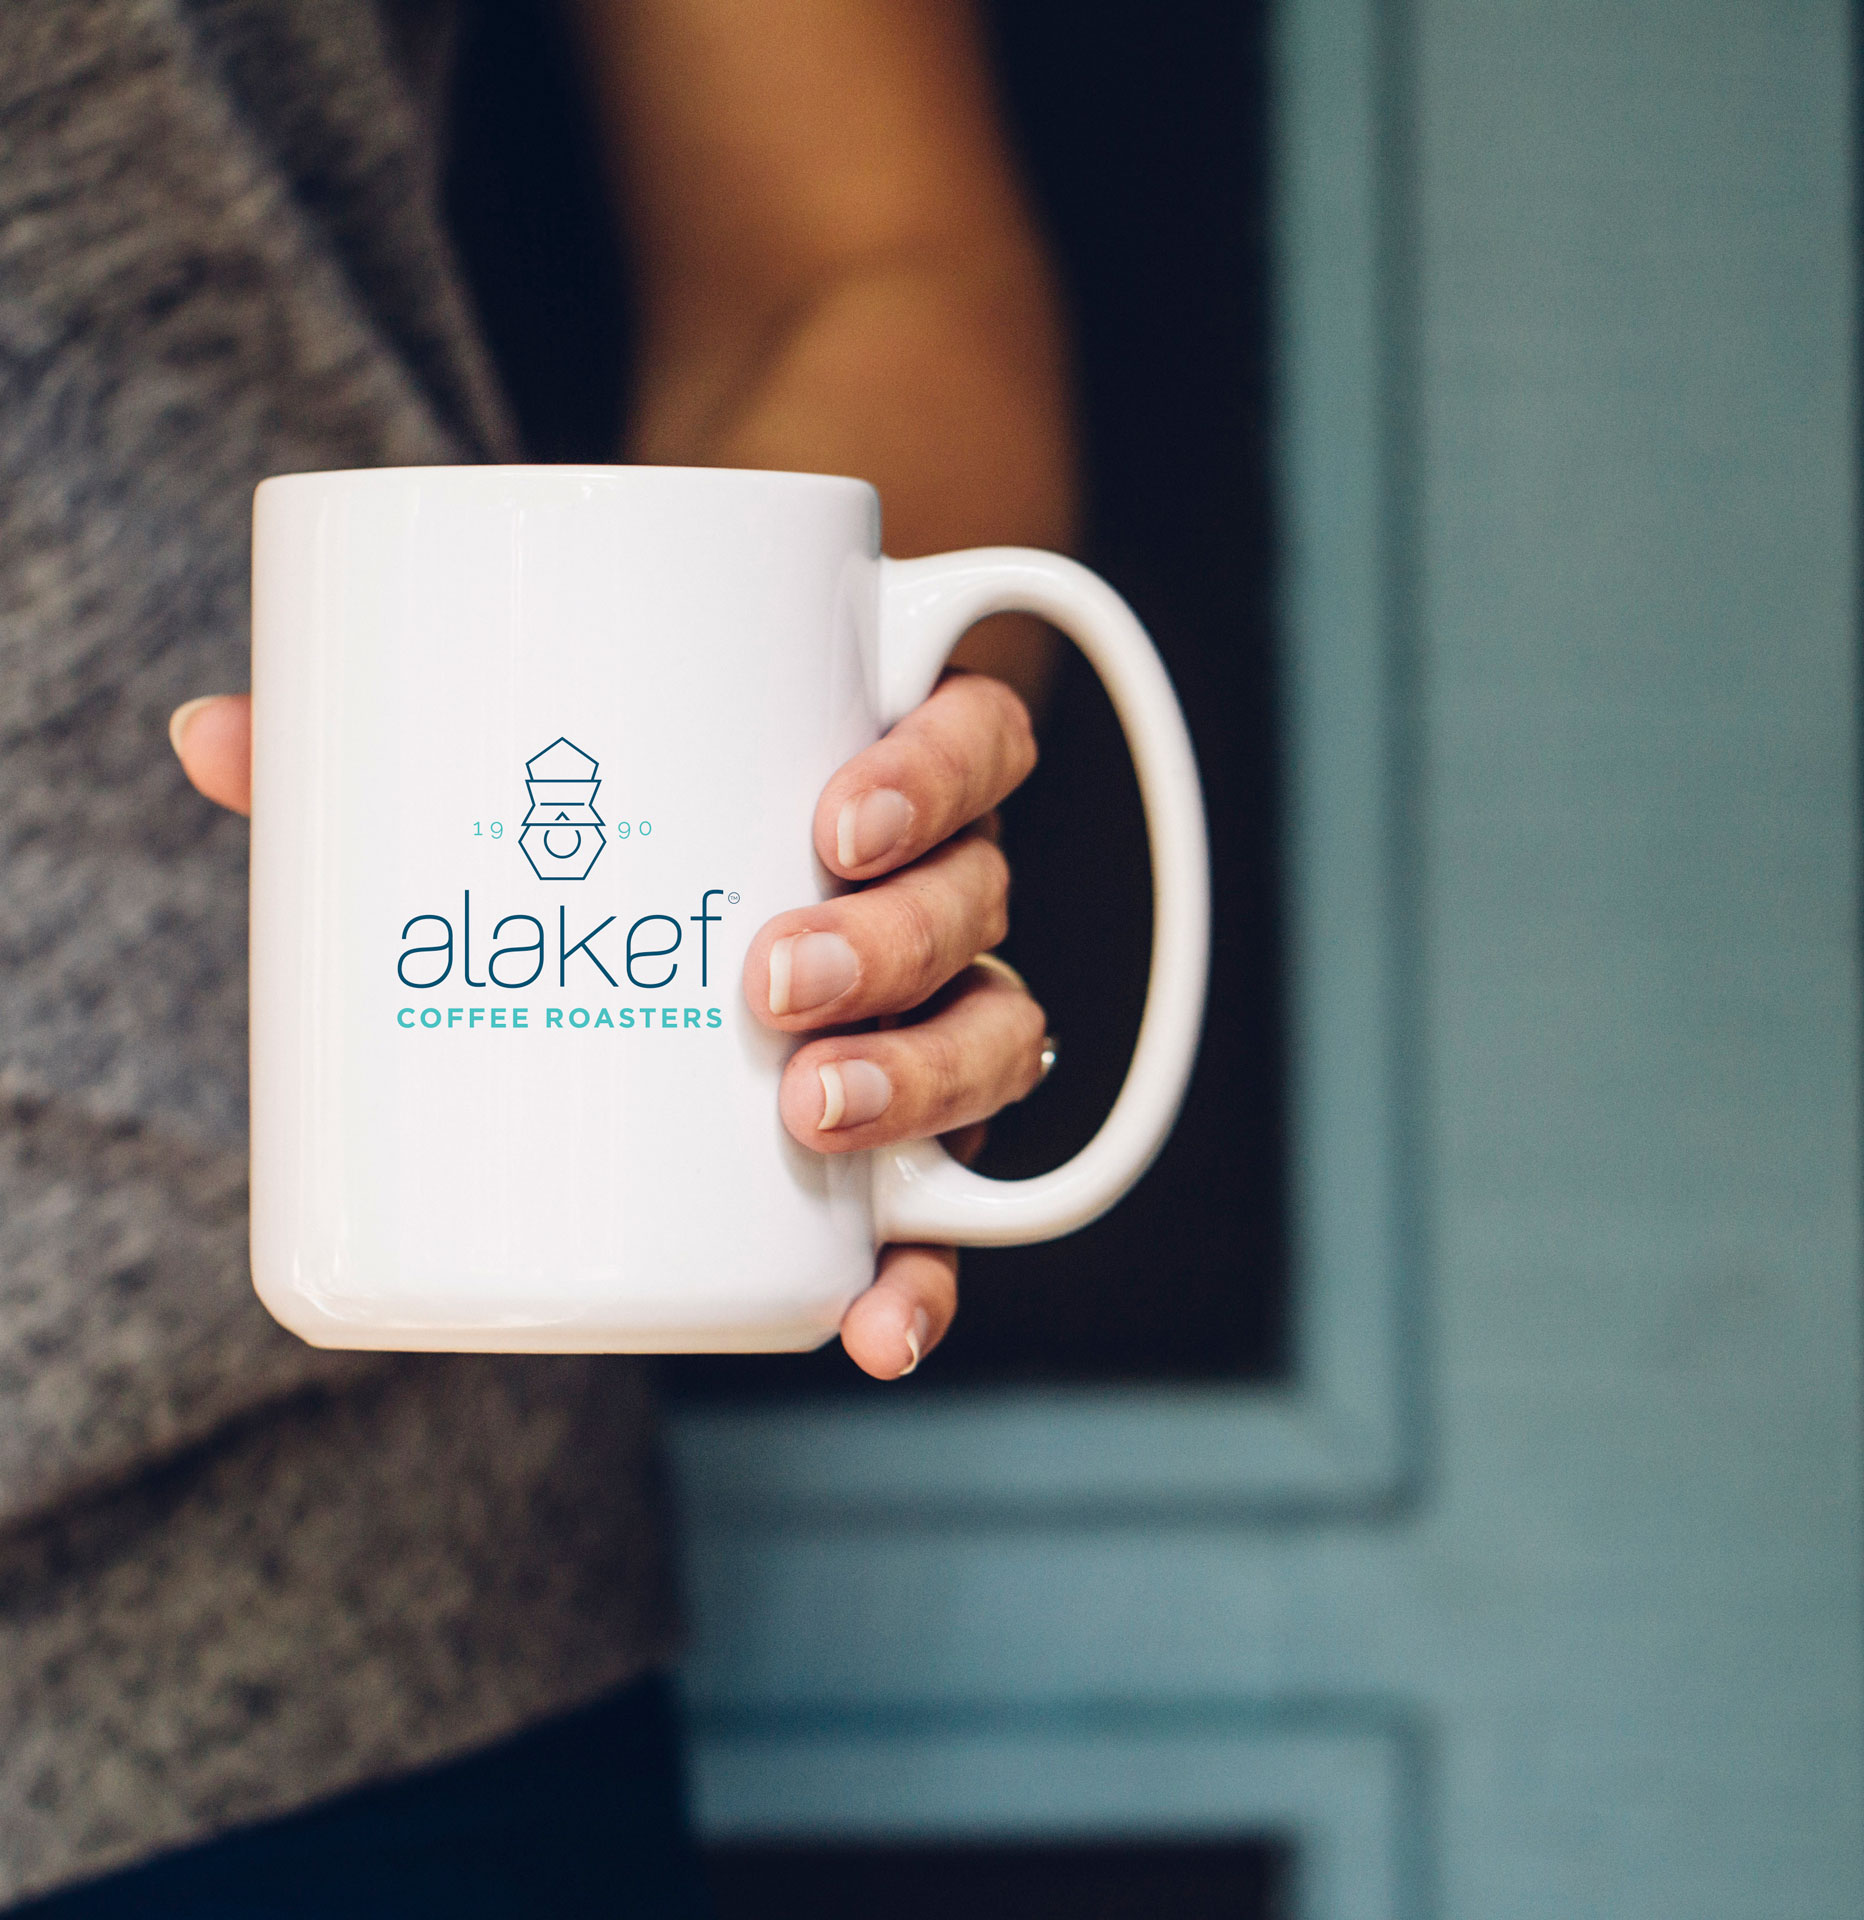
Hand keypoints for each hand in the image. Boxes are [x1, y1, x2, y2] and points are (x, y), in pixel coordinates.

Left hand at [170, 675, 1050, 1379]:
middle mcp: (930, 904)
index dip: (939, 769)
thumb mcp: (504, 810)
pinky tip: (872, 1330)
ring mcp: (931, 1030)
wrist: (624, 988)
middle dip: (894, 942)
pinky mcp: (904, 1163)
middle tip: (765, 984)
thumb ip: (380, 761)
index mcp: (866, 789)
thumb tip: (206, 730)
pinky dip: (926, 1278)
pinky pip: (957, 1221)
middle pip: (978, 900)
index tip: (833, 815)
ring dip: (925, 1082)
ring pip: (997, 1042)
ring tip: (809, 1116)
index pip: (972, 738)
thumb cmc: (589, 871)